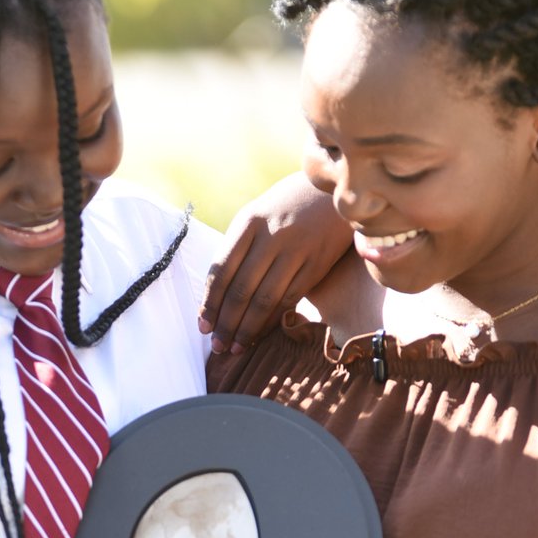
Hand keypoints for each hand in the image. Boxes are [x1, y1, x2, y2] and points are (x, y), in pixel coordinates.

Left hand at [200, 172, 351, 353]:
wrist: (335, 191)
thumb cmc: (287, 206)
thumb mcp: (257, 214)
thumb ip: (238, 248)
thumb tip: (216, 294)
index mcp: (249, 222)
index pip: (222, 270)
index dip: (210, 302)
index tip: (202, 325)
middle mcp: (271, 236)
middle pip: (241, 289)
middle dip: (226, 323)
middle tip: (217, 346)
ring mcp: (296, 251)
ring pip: (265, 299)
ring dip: (248, 328)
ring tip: (236, 347)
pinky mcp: (317, 265)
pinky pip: (289, 299)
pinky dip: (272, 321)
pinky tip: (261, 334)